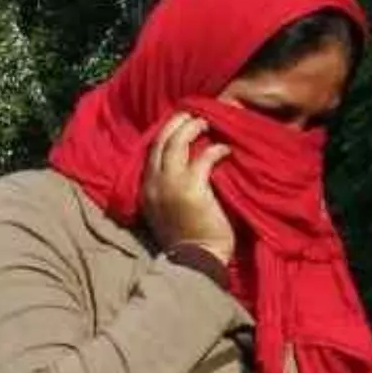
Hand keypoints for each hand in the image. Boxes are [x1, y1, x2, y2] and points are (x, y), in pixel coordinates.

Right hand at [141, 113, 235, 262]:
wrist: (196, 258)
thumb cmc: (187, 237)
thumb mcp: (166, 209)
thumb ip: (169, 187)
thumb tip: (186, 162)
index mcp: (146, 189)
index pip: (151, 151)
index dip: (165, 132)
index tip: (179, 122)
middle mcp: (154, 183)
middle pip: (161, 141)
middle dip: (177, 122)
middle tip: (193, 113)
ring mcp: (171, 185)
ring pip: (177, 143)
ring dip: (193, 128)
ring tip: (208, 122)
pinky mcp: (192, 189)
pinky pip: (204, 157)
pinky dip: (216, 149)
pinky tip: (225, 149)